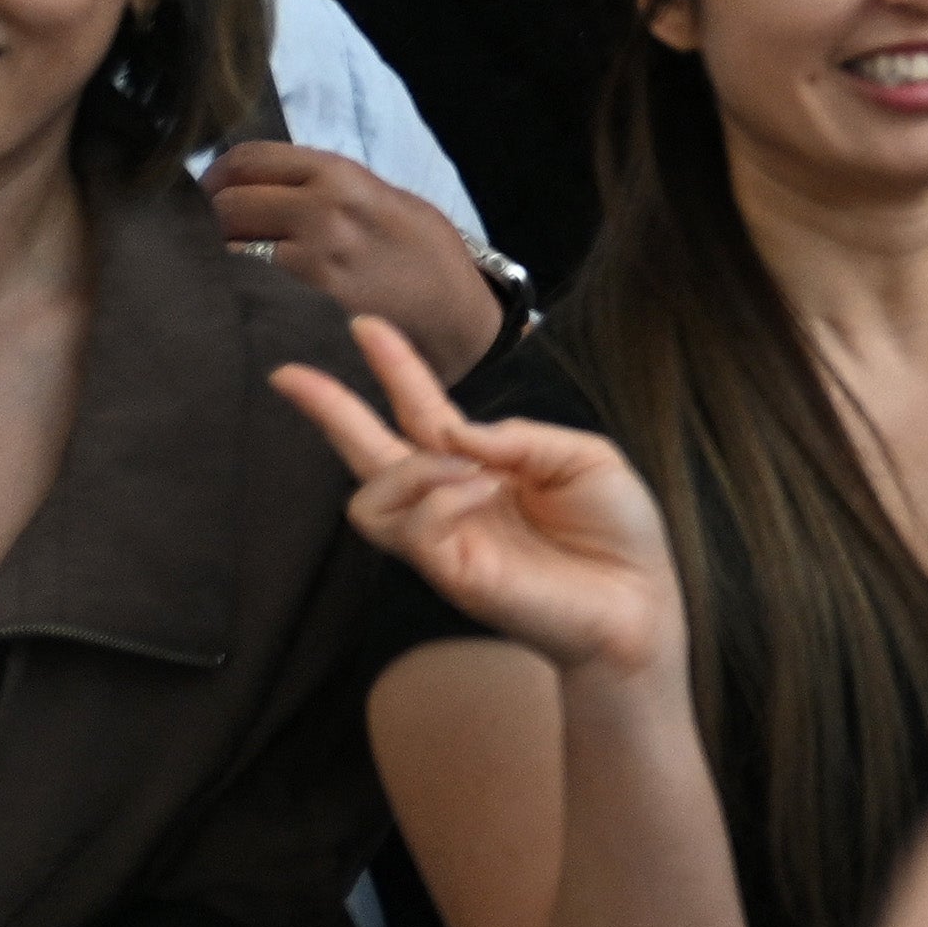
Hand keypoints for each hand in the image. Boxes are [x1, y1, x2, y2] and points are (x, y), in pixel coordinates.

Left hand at [211, 143, 504, 375]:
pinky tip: (238, 300)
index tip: (210, 193)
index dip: (217, 175)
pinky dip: (231, 293)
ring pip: (224, 251)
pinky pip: (243, 293)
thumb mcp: (386, 198)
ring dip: (213, 259)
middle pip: (225, 205)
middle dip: (206, 220)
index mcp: (340, 176)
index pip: (247, 159)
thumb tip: (260, 185)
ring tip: (217, 270)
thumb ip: (326, 186)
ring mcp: (309, 266)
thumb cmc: (424, 255)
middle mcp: (320, 213)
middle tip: (207, 237)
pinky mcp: (302, 311)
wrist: (457, 318)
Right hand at [272, 314, 683, 680]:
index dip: (395, 368)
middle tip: (288, 374)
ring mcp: (446, 541)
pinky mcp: (451, 575)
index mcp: (482, 465)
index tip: (365, 325)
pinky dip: (441, 497)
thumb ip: (518, 436)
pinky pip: (415, 529)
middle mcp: (452, 501)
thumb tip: (452, 432)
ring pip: (371, 499)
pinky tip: (482, 493)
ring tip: (464, 467)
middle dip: (329, 410)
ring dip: (411, 467)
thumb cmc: (616, 530)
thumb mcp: (581, 456)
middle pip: (368, 452)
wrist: (640, 601)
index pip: (422, 412)